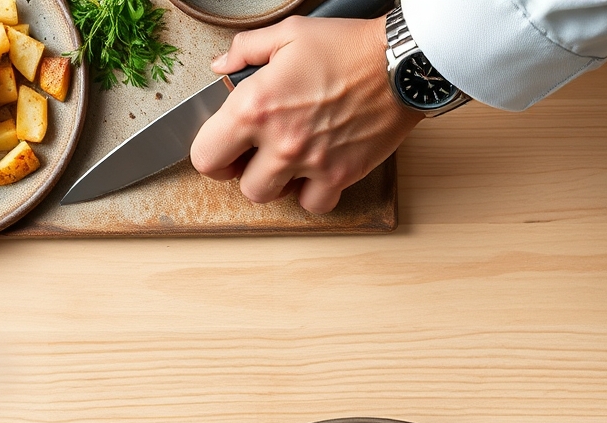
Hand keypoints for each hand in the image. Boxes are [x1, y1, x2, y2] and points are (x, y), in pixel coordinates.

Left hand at [190, 15, 421, 213]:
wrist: (400, 62)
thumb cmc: (348, 46)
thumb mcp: (289, 34)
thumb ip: (246, 50)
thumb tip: (221, 67)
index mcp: (255, 107)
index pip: (206, 157)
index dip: (212, 156)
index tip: (224, 151)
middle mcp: (279, 141)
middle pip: (241, 186)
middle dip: (246, 172)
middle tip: (258, 155)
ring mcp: (309, 162)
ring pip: (272, 198)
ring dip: (277, 183)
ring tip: (289, 160)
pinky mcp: (340, 174)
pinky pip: (314, 203)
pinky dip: (313, 193)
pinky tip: (316, 172)